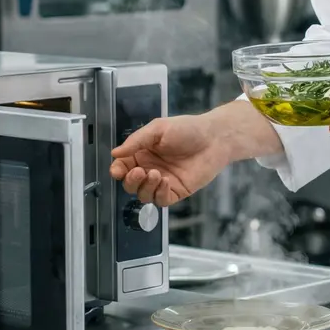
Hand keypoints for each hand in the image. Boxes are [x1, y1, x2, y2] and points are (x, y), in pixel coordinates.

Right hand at [109, 114, 234, 206]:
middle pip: (131, 185)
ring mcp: (163, 182)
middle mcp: (150, 169)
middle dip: (130, 181)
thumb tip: (114, 153)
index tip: (118, 171)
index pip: (123, 167)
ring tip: (155, 174)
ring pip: (144, 195)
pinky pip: (161, 201)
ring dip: (145, 187)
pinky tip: (165, 181)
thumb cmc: (187, 129)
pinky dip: (159, 194)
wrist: (215, 138)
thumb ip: (136, 141)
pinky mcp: (177, 192)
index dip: (117, 171)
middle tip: (139, 172)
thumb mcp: (158, 129)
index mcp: (143, 153)